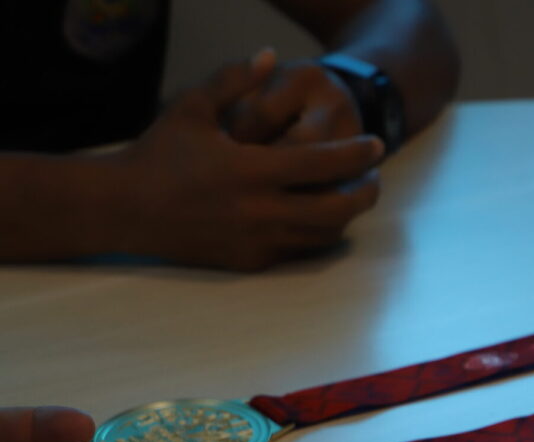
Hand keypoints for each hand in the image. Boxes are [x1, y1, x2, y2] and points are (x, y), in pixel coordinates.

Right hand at [111, 49, 382, 270]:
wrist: (123, 209)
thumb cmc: (159, 154)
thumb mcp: (192, 108)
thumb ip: (235, 80)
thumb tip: (271, 54)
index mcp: (250, 170)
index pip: (321, 164)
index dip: (357, 155)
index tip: (377, 145)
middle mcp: (259, 211)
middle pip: (336, 209)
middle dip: (364, 194)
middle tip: (374, 180)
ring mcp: (256, 241)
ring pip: (322, 236)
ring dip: (345, 217)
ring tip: (350, 196)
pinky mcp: (250, 262)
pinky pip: (298, 251)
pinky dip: (316, 235)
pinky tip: (319, 217)